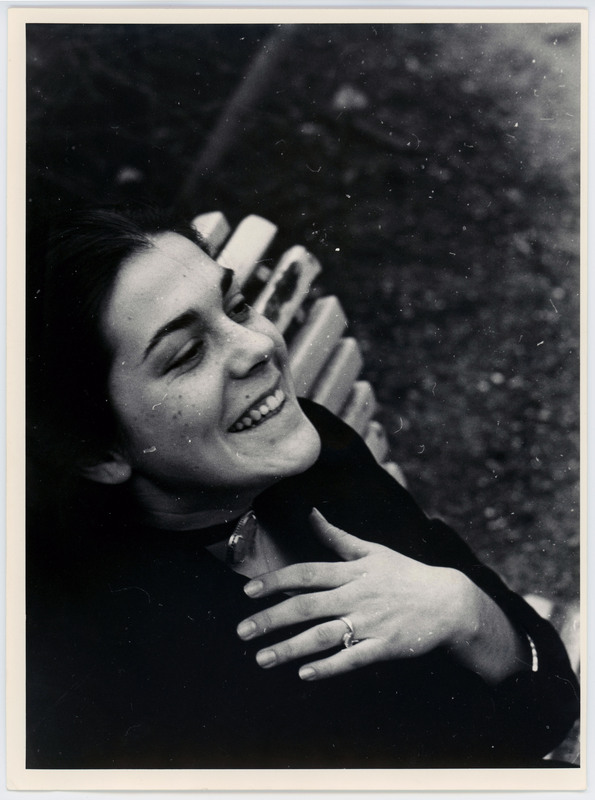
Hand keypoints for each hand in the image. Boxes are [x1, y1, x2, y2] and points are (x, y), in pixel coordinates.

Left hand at [236, 508, 475, 680]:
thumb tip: (311, 513)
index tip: (247, 592)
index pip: (305, 573)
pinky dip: (327, 667)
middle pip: (305, 606)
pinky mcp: (384, 647)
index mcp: (351, 572)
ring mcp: (370, 623)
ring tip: (261, 659)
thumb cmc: (405, 574)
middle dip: (270, 619)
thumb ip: (337, 537)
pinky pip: (351, 659)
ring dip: (289, 649)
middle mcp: (356, 596)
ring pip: (322, 636)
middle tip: (242, 631)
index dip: (275, 581)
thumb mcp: (373, 551)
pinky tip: (303, 674)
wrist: (449, 602)